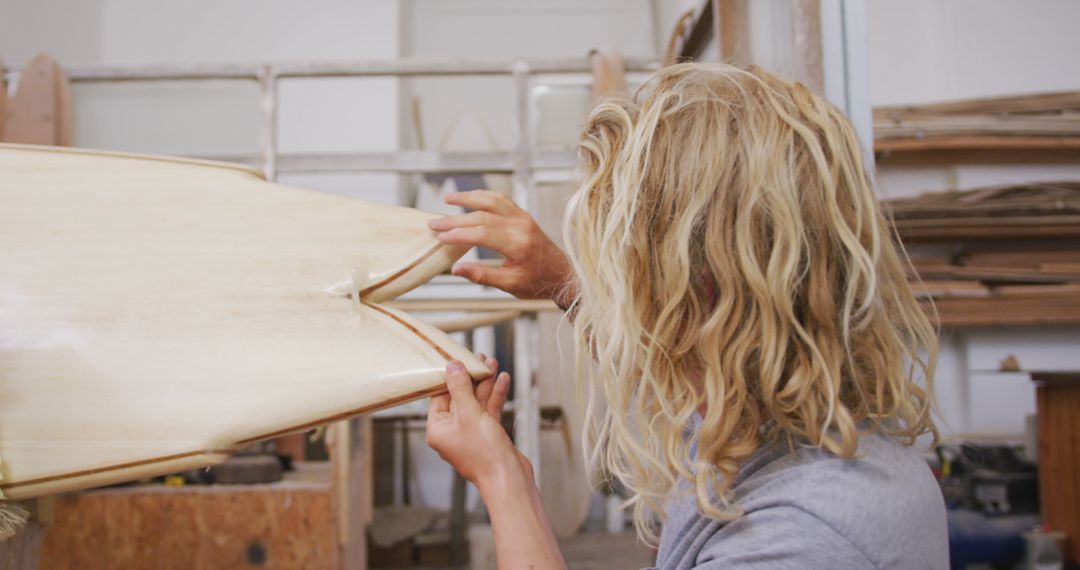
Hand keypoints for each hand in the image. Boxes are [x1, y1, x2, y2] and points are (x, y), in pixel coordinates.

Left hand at [426, 354, 524, 488]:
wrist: (509, 478)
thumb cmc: (484, 452)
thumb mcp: (469, 414)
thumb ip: (460, 388)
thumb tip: (452, 367)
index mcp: (438, 429)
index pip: (439, 396)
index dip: (450, 376)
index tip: (458, 358)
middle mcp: (452, 431)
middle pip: (459, 397)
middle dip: (471, 377)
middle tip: (480, 358)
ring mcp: (471, 433)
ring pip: (476, 402)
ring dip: (485, 383)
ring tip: (493, 363)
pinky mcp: (488, 435)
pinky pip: (488, 411)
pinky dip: (495, 396)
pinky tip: (503, 380)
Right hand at [427, 190, 575, 307]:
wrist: (563, 276)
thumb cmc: (538, 283)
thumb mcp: (510, 285)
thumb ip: (483, 276)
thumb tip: (455, 270)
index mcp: (518, 244)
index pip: (481, 233)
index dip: (458, 234)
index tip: (440, 237)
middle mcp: (521, 226)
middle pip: (482, 216)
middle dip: (455, 219)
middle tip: (433, 223)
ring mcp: (524, 218)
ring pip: (492, 200)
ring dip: (469, 197)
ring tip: (448, 199)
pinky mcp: (524, 216)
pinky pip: (502, 200)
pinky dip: (484, 196)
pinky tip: (470, 198)